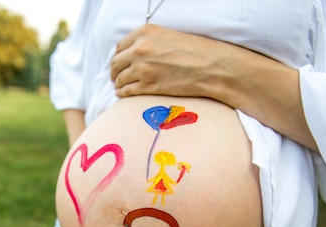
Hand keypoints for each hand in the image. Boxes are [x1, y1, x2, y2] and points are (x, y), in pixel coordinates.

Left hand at [110, 24, 227, 97]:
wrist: (210, 66)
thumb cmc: (194, 51)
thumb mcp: (167, 36)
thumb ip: (147, 42)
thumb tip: (132, 54)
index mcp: (144, 33)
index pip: (120, 46)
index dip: (119, 56)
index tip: (120, 63)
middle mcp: (140, 49)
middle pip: (116, 63)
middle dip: (114, 71)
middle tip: (116, 77)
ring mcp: (143, 69)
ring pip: (120, 78)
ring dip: (118, 83)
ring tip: (120, 86)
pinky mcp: (148, 86)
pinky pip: (127, 91)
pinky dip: (122, 93)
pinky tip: (123, 93)